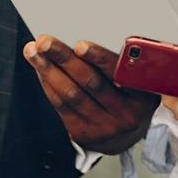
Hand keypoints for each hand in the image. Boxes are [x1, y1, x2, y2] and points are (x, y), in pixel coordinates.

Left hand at [23, 35, 157, 153]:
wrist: (126, 136)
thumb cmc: (129, 97)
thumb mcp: (138, 81)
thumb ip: (121, 64)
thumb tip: (83, 42)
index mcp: (143, 95)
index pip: (119, 74)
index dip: (99, 58)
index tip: (80, 45)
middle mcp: (125, 114)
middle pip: (90, 82)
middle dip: (64, 58)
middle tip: (45, 42)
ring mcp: (104, 127)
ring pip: (71, 95)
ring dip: (49, 71)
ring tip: (34, 53)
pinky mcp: (84, 134)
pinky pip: (61, 107)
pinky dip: (49, 85)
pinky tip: (40, 70)